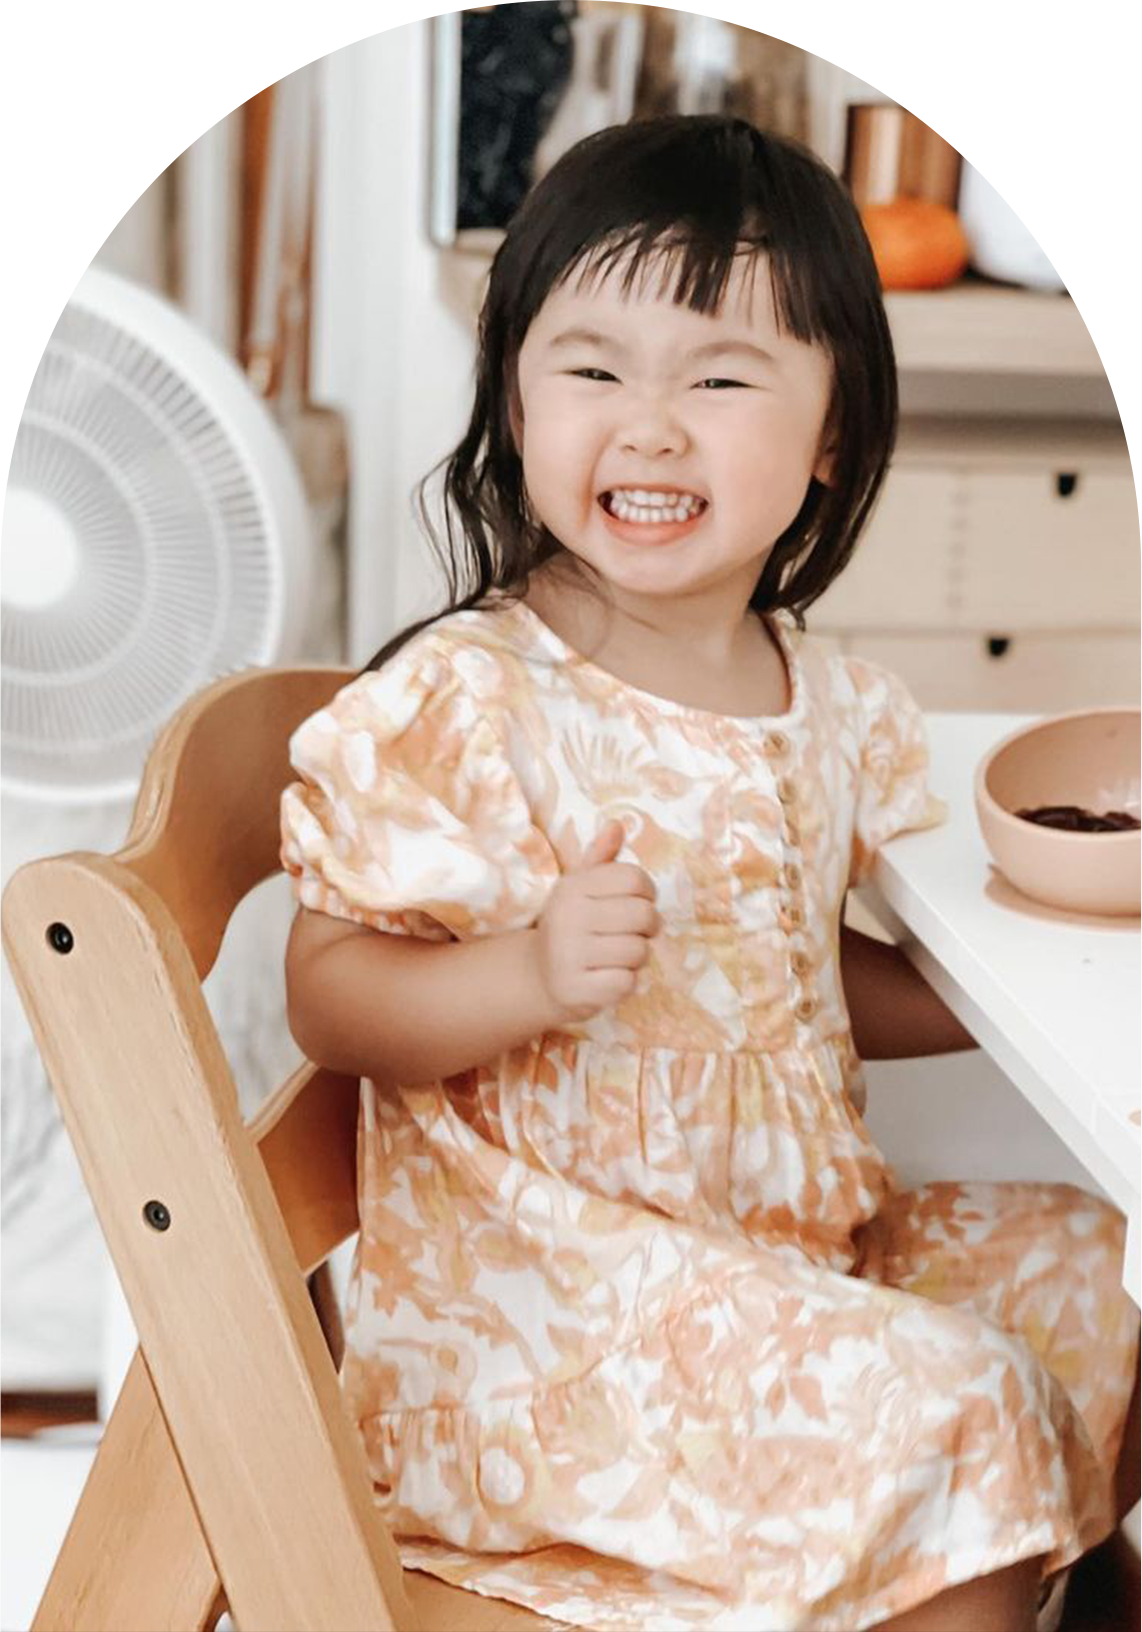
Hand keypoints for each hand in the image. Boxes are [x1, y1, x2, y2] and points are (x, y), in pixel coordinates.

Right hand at [536, 819, 658, 1021]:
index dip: (648, 892)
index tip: (638, 902)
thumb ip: (601, 858)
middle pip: (643, 914)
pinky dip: (626, 983)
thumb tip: (616, 824)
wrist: (540, 977)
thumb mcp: (581, 889)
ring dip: (637, 958)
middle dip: (648, 927)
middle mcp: (566, 917)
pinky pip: (627, 983)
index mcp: (572, 887)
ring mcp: (568, 955)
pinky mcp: (575, 989)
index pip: (635, 879)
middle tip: (634, 933)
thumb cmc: (573, 926)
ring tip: (616, 956)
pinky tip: (607, 977)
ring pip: (639, 951)